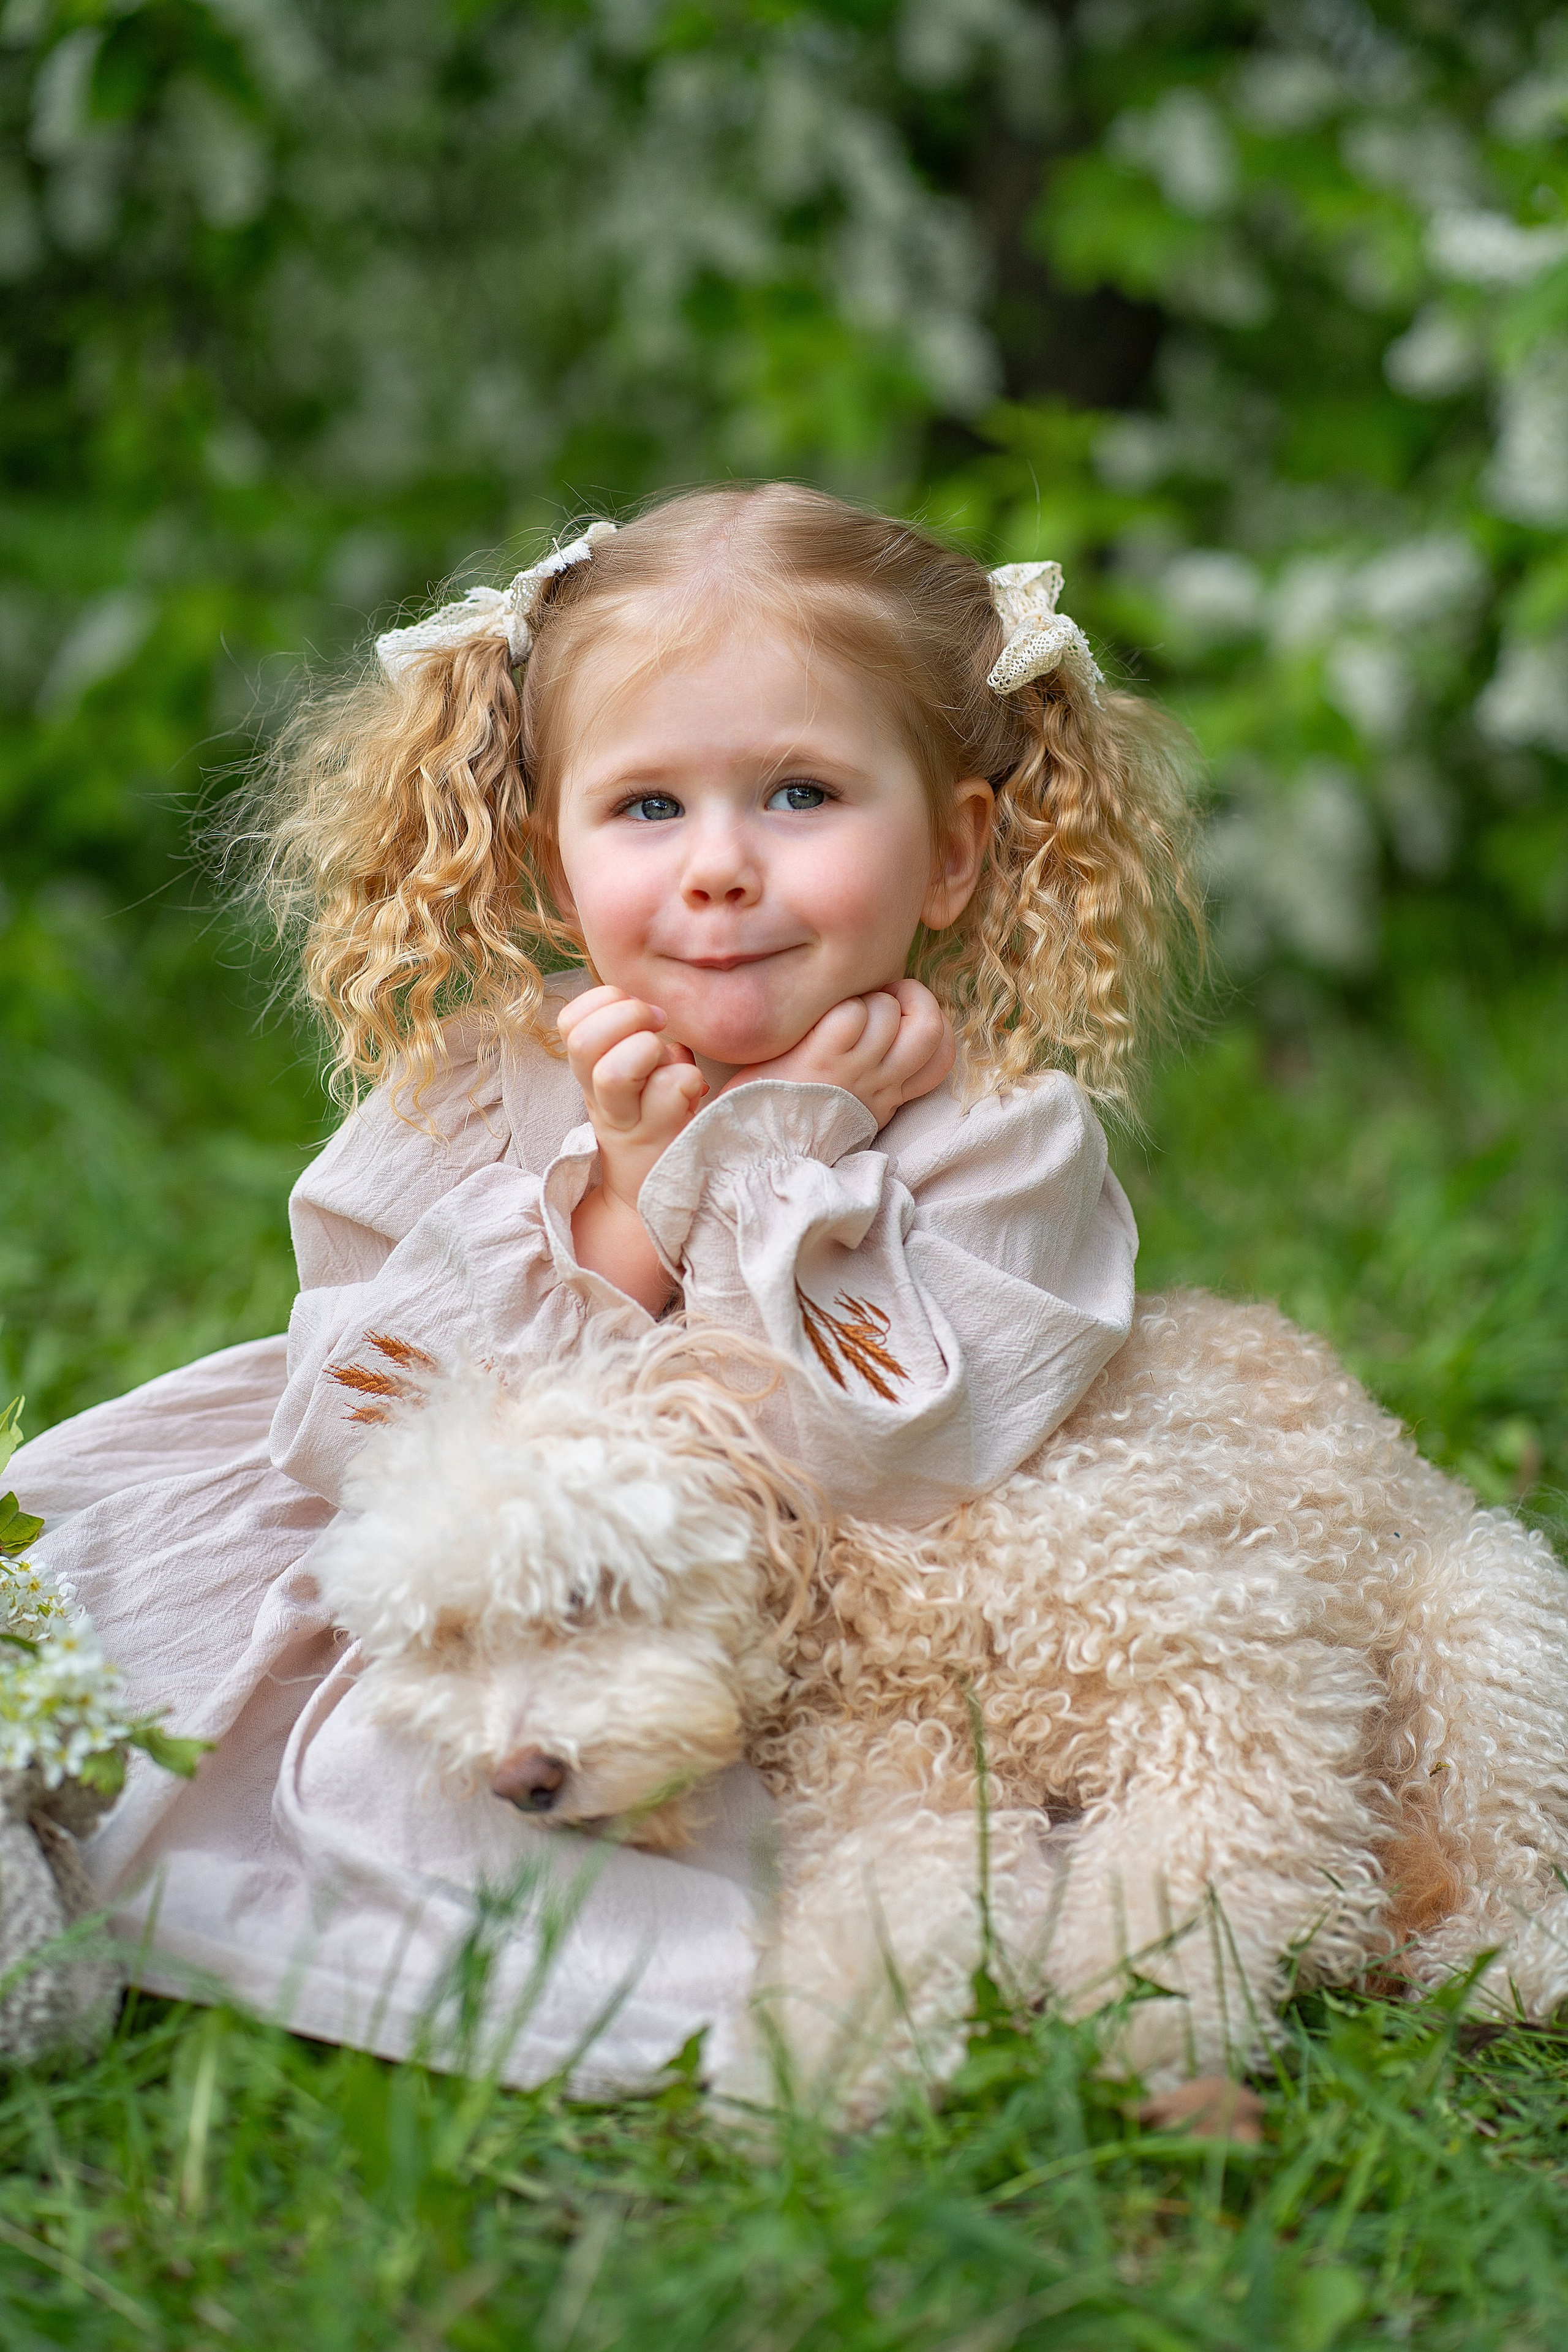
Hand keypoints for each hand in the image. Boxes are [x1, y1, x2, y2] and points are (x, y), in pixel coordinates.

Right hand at [557, 985, 707, 1209]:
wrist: (651, 1197)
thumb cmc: (655, 1121)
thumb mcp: (638, 1075)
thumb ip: (640, 1037)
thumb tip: (658, 1012)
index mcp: (589, 1073)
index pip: (570, 1021)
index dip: (605, 1001)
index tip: (641, 1014)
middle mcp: (599, 1097)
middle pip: (583, 1042)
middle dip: (628, 1014)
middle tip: (659, 1026)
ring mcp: (626, 1121)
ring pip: (614, 1072)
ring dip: (650, 1050)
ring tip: (669, 1061)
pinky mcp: (657, 1139)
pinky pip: (671, 1088)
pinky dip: (688, 1078)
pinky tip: (693, 1094)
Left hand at [723, 978, 953, 1127]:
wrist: (759, 1157)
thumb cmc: (790, 1123)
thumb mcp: (844, 1111)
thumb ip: (866, 1079)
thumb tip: (876, 1038)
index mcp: (886, 1096)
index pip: (941, 1059)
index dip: (937, 1025)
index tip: (904, 1015)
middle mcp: (878, 1084)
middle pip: (931, 1029)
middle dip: (915, 996)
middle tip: (885, 993)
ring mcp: (852, 1071)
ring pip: (888, 1012)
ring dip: (866, 999)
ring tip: (840, 1010)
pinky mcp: (822, 1060)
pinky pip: (850, 1015)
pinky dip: (838, 1008)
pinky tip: (817, 1022)